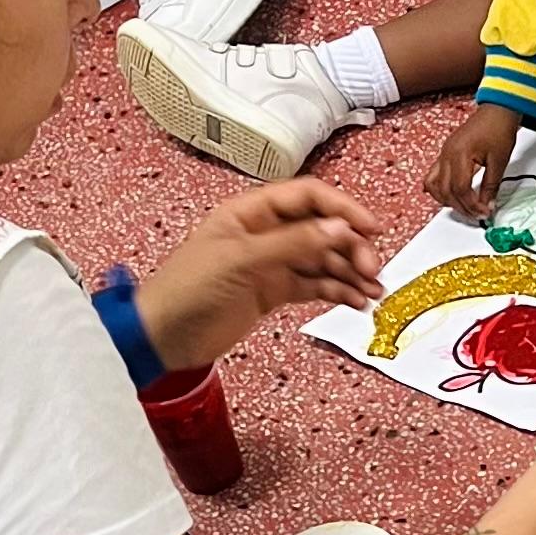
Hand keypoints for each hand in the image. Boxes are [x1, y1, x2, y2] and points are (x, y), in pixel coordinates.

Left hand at [137, 176, 385, 370]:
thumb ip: (292, 244)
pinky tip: (356, 302)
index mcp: (251, 212)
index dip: (342, 209)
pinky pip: (314, 285)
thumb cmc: (188, 289)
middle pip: (321, 229)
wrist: (163, 337)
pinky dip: (337, 292)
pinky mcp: (273, 292)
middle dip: (351, 247)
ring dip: (350, 272)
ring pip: (322, 259)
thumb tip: (340, 229)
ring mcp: (271, 263)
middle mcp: (265, 232)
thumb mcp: (241, 260)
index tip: (371, 228)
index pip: (308, 197)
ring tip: (373, 293)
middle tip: (372, 270)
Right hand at [428, 102, 522, 218]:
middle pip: (446, 191)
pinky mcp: (445, 154)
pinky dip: (440, 190)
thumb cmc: (498, 128)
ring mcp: (443, 154)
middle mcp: (447, 154)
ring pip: (434, 186)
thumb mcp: (499, 161)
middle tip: (477, 215)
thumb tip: (487, 205)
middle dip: (461, 207)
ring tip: (465, 208)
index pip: (460, 189)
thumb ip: (491, 186)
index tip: (484, 212)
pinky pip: (433, 176)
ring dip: (448, 201)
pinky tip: (451, 196)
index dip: (472, 205)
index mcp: (460, 154)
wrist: (496, 110)